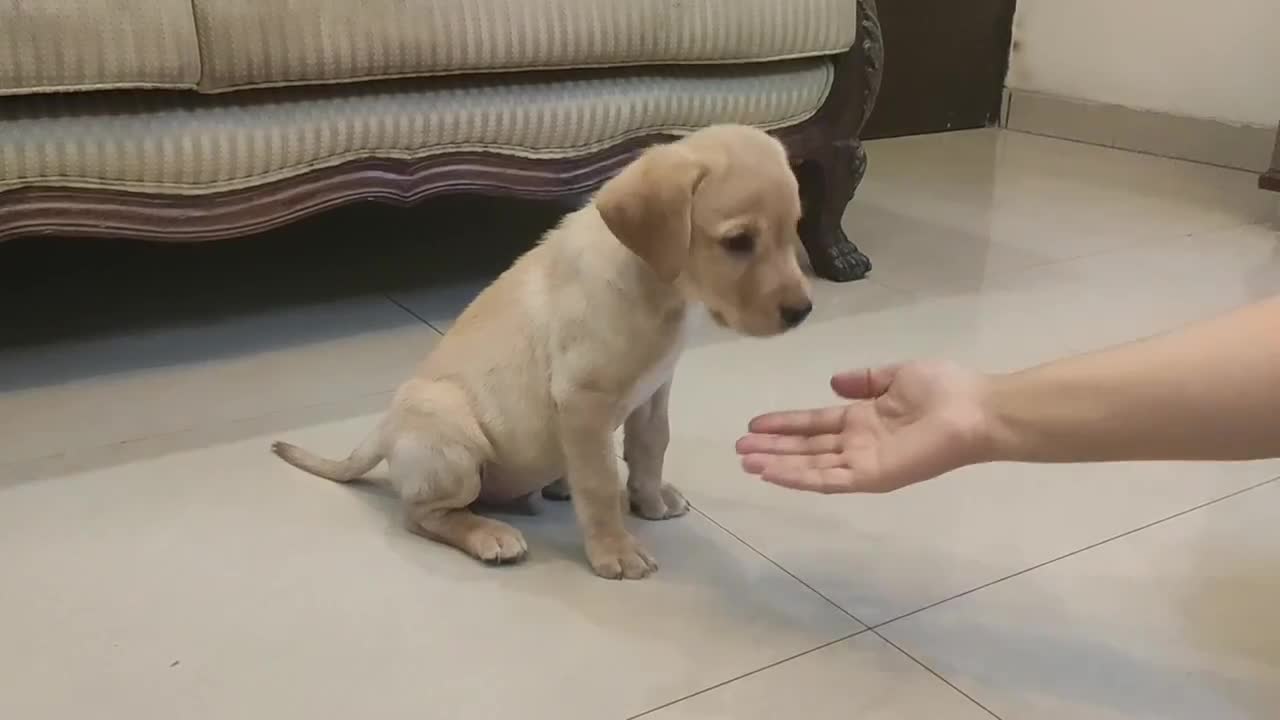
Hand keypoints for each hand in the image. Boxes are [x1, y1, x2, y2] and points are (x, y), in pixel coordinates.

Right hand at [736, 361, 991, 493]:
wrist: (976, 411)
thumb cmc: (945, 390)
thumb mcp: (898, 375)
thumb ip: (865, 380)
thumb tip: (834, 382)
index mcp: (864, 419)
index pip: (815, 424)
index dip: (785, 423)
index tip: (755, 422)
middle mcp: (859, 444)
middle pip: (806, 447)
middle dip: (773, 447)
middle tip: (739, 446)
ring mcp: (863, 463)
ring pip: (811, 466)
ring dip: (778, 464)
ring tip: (746, 461)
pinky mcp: (871, 477)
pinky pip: (828, 480)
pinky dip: (799, 478)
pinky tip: (774, 473)